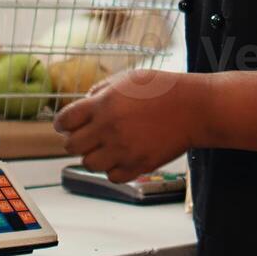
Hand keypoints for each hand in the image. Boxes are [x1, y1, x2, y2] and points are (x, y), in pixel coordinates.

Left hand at [53, 69, 201, 181]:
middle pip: (72, 146)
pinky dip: (113, 170)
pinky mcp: (139, 165)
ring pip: (89, 164)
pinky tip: (120, 158)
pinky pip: (112, 176)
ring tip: (104, 148)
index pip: (64, 121)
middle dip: (75, 141)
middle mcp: (109, 128)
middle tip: (84, 138)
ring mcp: (124, 149)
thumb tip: (83, 106)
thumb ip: (100, 91)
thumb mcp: (126, 78)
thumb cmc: (162, 89)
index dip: (61, 124)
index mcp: (103, 104)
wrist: (194, 108)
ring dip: (93, 157)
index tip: (65, 126)